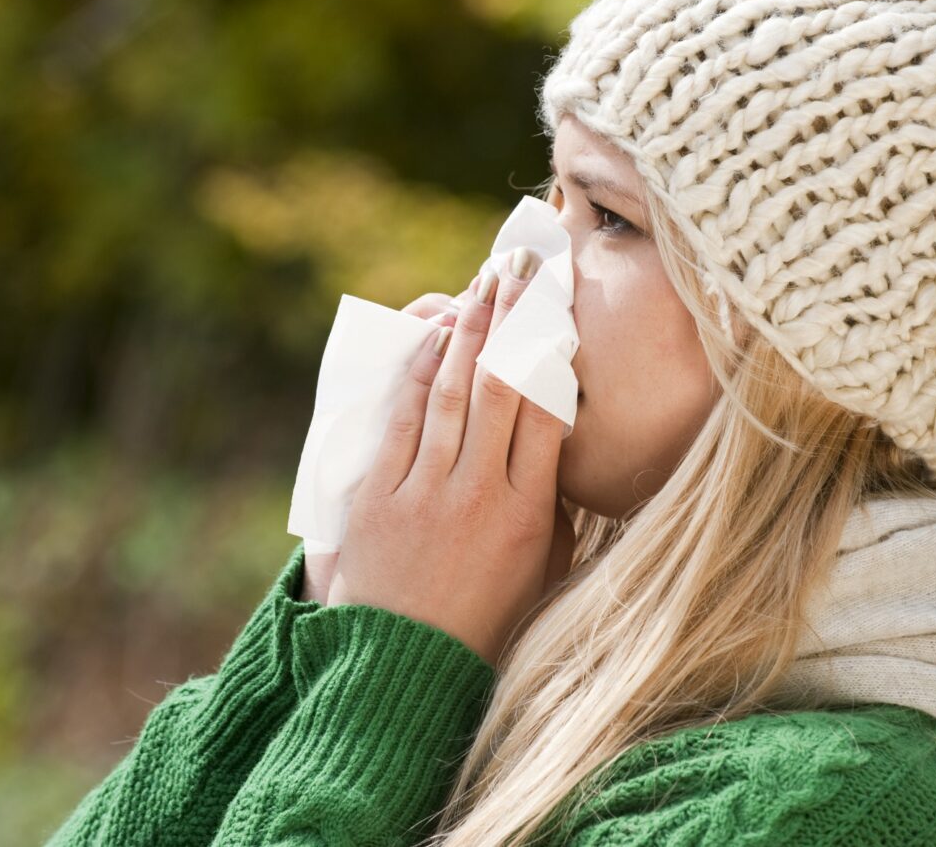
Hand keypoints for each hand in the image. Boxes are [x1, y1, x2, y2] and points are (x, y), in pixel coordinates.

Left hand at [325, 251, 574, 667]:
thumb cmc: (481, 622)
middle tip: (522, 264)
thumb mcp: (541, 572)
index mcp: (528, 514)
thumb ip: (556, 508)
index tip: (558, 304)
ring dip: (470, 328)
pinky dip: (419, 369)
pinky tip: (434, 332)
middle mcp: (479, 495)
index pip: (546, 410)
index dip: (551, 348)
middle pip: (502, 386)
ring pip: (452, 391)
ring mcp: (424, 492)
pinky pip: (402, 417)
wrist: (401, 670)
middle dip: (513, 317)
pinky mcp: (377, 495)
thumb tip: (557, 443)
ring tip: (484, 280)